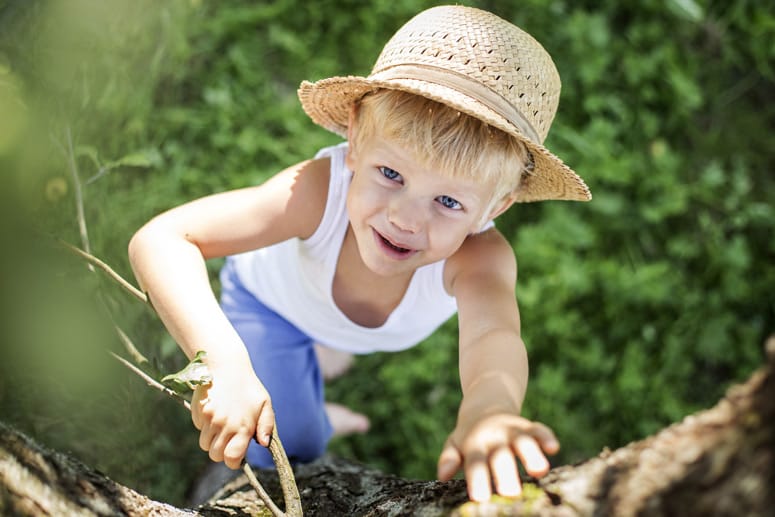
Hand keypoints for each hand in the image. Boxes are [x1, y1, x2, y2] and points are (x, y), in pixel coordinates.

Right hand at [190, 372, 274, 468]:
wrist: (226, 365)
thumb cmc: (249, 387)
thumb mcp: (264, 404)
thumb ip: (266, 425)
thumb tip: (264, 443)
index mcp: (242, 426)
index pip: (231, 458)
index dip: (233, 462)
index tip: (236, 457)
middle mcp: (224, 425)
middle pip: (215, 455)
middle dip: (222, 452)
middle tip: (230, 440)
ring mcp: (209, 419)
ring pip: (205, 444)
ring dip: (212, 440)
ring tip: (223, 425)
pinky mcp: (198, 412)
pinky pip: (199, 429)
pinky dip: (205, 426)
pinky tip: (215, 412)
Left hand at [437, 413, 558, 501]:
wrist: (485, 403)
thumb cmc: (469, 435)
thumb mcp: (454, 443)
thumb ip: (449, 458)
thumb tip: (442, 475)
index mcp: (474, 445)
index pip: (475, 464)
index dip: (478, 480)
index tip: (480, 498)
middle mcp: (494, 438)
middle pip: (500, 457)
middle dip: (505, 474)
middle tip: (510, 493)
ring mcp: (512, 431)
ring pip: (523, 442)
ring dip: (531, 455)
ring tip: (538, 470)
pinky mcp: (529, 427)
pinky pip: (539, 430)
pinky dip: (546, 437)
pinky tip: (553, 448)